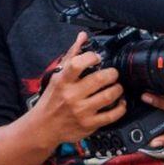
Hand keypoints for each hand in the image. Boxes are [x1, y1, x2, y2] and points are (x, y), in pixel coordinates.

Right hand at [33, 32, 126, 147]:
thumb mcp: (57, 76)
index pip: (78, 64)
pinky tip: (120, 102)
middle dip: (112, 73)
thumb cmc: (51, 100)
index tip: (97, 58)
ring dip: (118, 88)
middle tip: (112, 74)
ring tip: (117, 86)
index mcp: (63, 81)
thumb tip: (83, 36)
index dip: (92, 57)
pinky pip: (112, 115)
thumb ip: (72, 55)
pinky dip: (121, 107)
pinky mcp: (89, 124)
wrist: (42, 127)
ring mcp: (81, 111)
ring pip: (109, 96)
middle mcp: (72, 96)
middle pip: (100, 79)